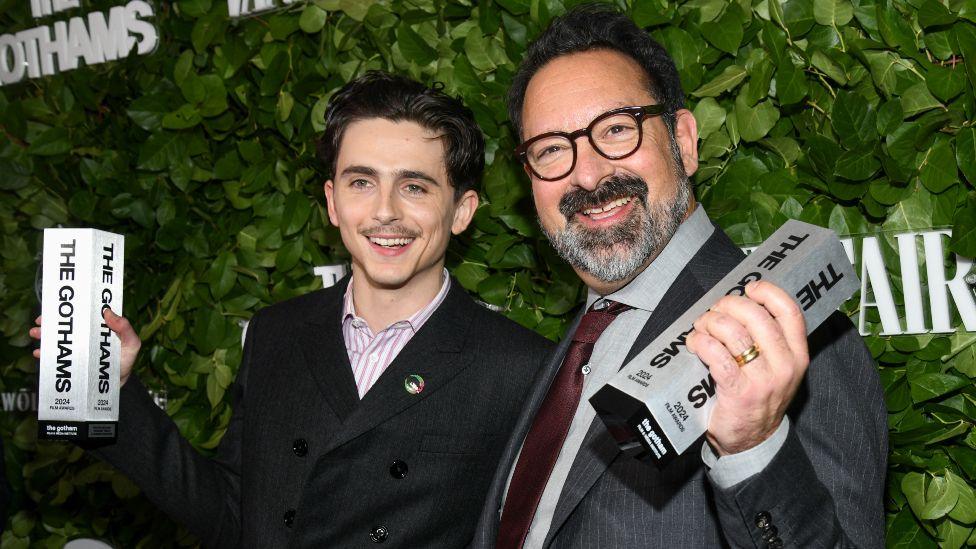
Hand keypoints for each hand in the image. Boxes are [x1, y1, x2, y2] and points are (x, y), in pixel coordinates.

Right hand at [29, 309, 141, 386]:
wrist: (114, 387)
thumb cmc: (124, 362)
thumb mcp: (131, 345)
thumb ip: (125, 329)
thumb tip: (108, 311)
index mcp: (98, 330)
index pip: (83, 316)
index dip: (71, 309)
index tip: (59, 306)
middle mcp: (84, 338)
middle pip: (66, 327)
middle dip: (51, 322)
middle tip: (40, 320)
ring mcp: (75, 350)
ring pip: (57, 340)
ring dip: (44, 336)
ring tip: (36, 334)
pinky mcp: (68, 363)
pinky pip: (53, 357)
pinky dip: (44, 354)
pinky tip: (39, 353)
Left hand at [686, 280, 808, 455]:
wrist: (752, 443)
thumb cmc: (758, 399)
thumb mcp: (775, 369)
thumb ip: (767, 340)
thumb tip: (738, 304)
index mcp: (797, 355)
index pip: (790, 312)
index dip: (769, 292)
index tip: (750, 287)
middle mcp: (785, 365)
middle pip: (755, 316)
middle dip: (728, 306)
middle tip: (713, 312)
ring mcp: (763, 380)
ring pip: (733, 332)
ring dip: (710, 323)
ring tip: (701, 328)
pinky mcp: (739, 392)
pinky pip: (717, 355)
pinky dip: (701, 342)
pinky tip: (695, 343)